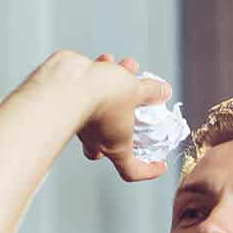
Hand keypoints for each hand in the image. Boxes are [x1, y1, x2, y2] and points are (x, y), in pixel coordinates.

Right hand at [21, 50, 171, 181]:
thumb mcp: (137, 91)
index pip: (131, 171)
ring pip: (102, 111)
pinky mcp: (70, 103)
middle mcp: (96, 139)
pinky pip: (88, 92)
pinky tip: (107, 61)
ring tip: (128, 69)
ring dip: (118, 89)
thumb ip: (151, 92)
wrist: (69, 82)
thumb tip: (163, 91)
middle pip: (112, 145)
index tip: (159, 163)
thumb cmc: (102, 97)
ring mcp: (82, 123)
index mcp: (115, 147)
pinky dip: (99, 76)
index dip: (149, 170)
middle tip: (136, 110)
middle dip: (127, 125)